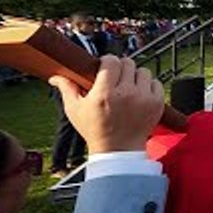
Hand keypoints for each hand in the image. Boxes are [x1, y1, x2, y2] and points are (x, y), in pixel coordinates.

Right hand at [49, 55, 163, 153]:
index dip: (107, 61)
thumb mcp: (75, 110)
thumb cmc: (94, 130)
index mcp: (105, 93)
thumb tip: (55, 77)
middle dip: (120, 68)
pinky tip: (139, 95)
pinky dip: (148, 86)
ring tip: (128, 88)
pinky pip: (156, 83)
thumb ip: (67, 89)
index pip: (111, 61)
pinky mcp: (157, 104)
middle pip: (128, 63)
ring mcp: (144, 98)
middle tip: (116, 79)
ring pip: (143, 71)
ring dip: (135, 77)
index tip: (105, 68)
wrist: (118, 151)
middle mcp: (127, 94)